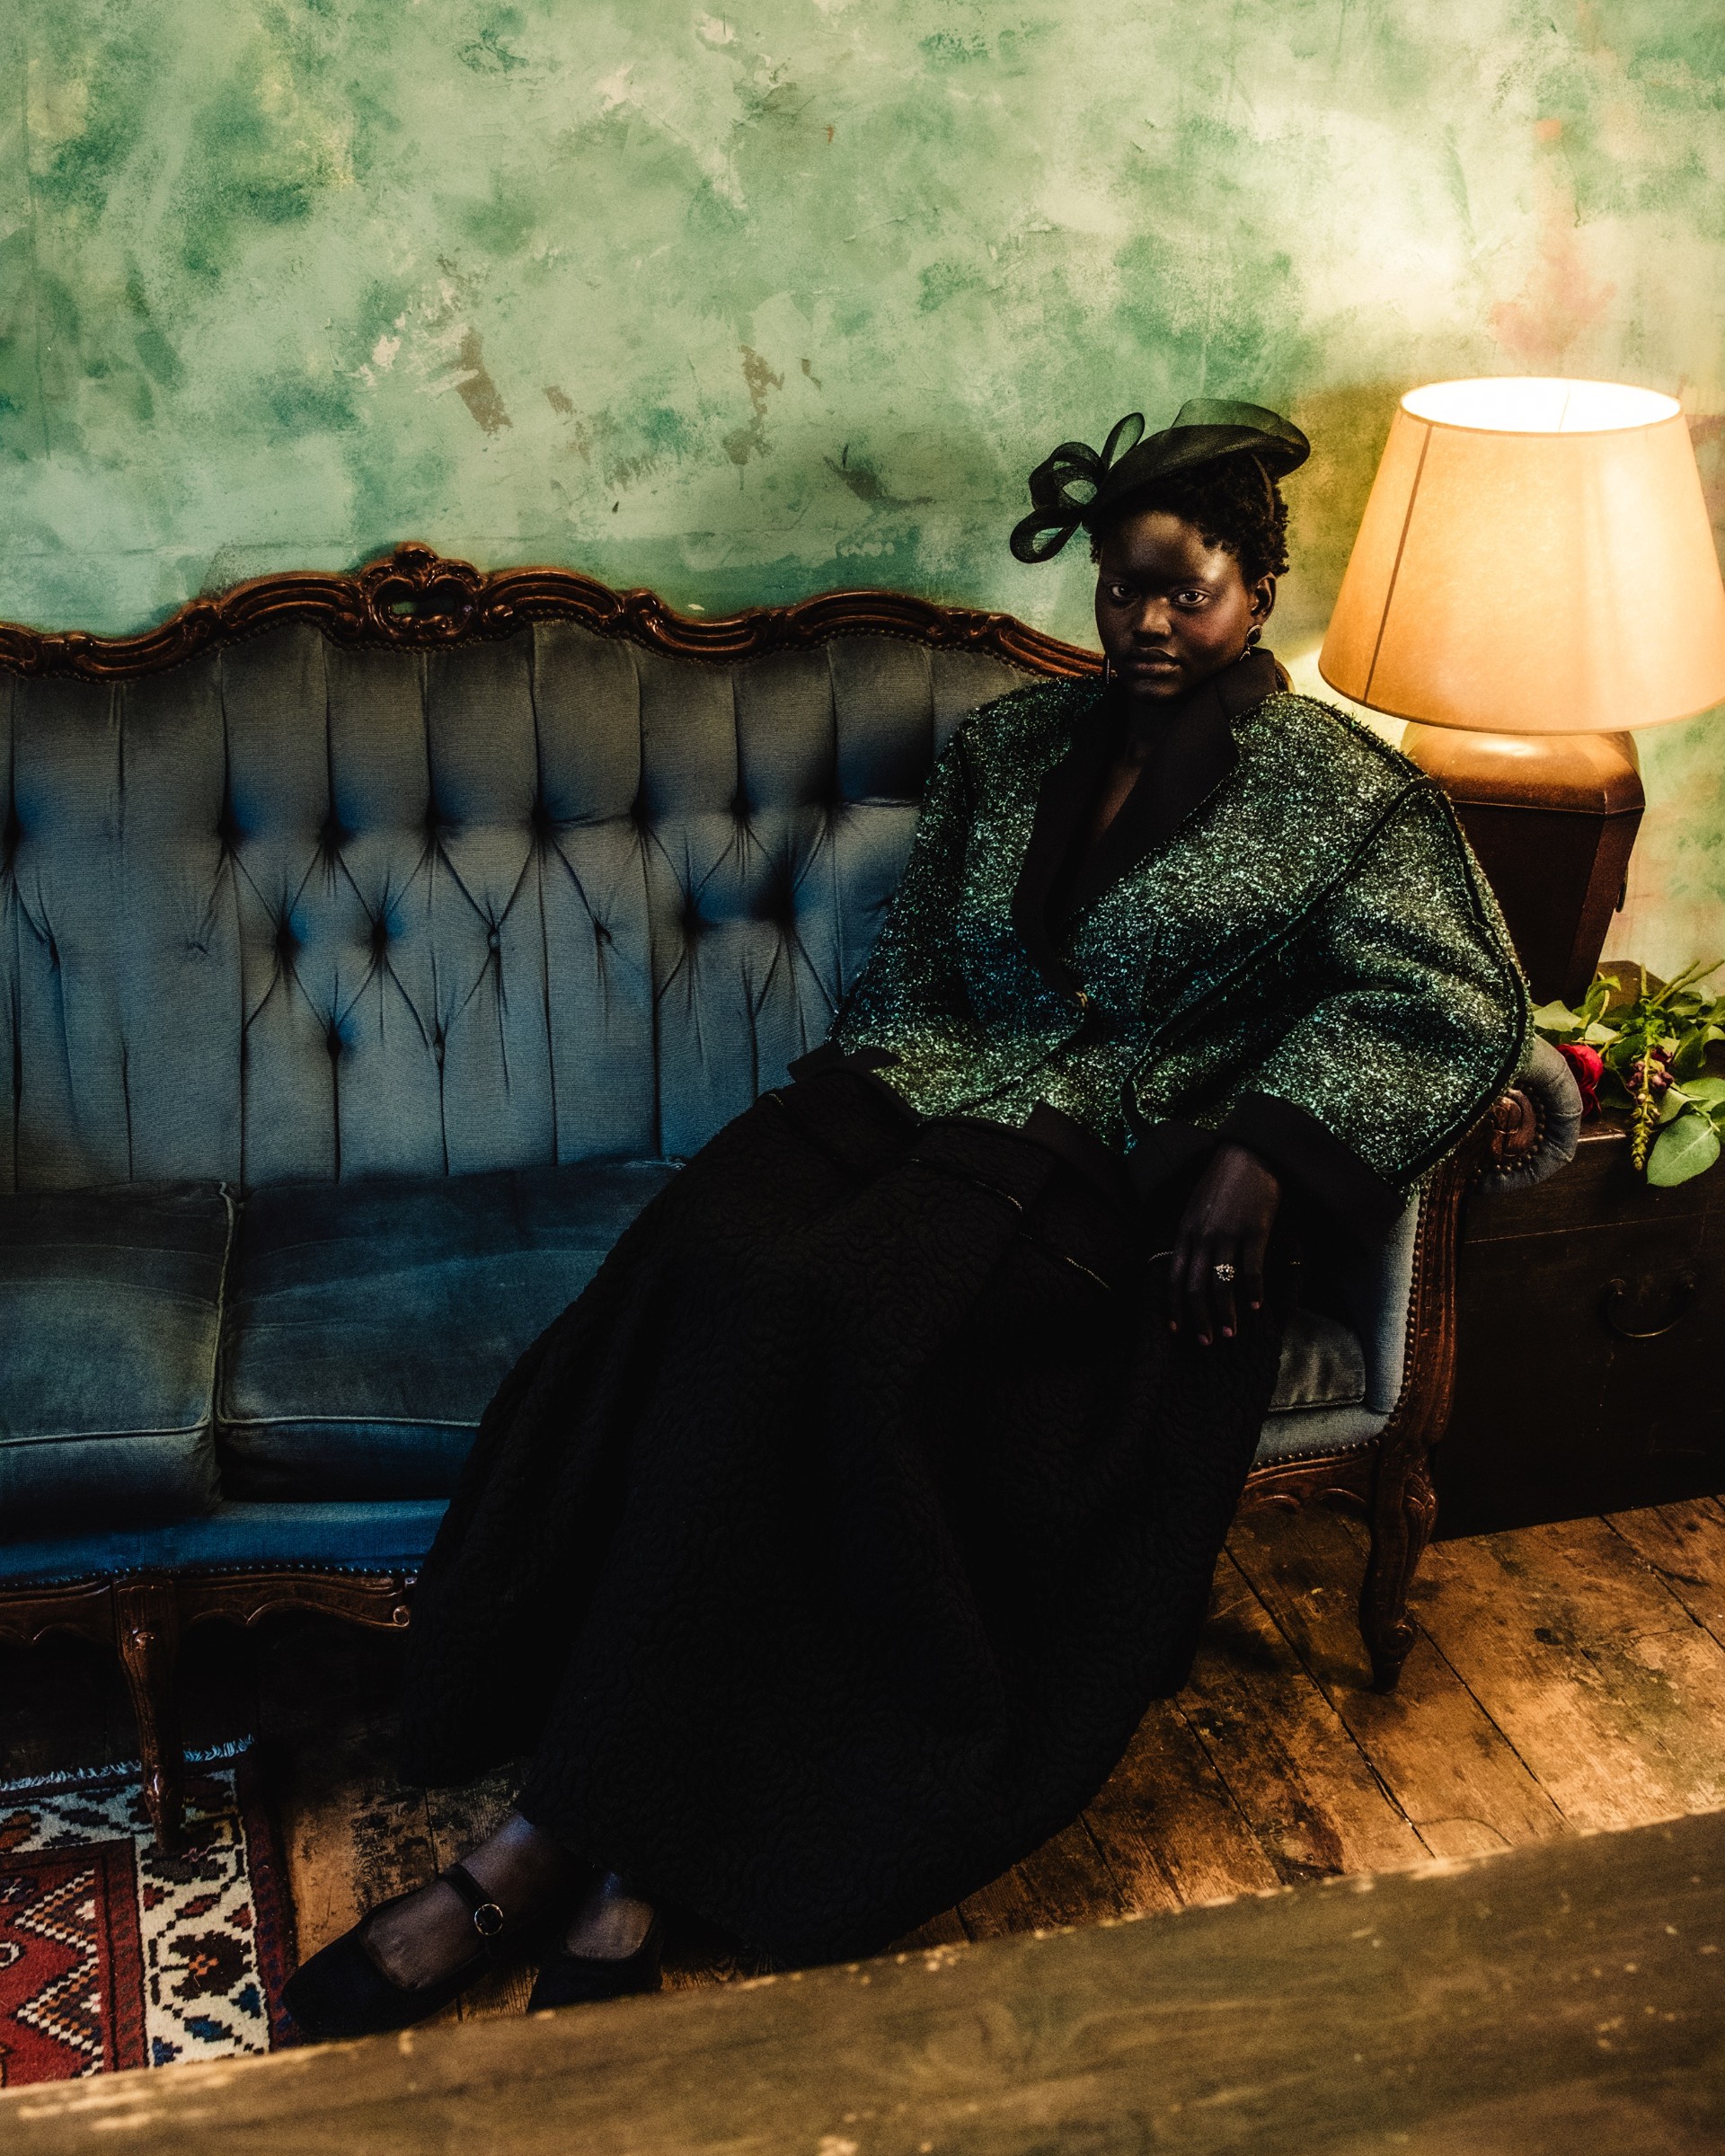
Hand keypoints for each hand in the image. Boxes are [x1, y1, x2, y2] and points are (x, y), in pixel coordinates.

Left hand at [1168, 1143, 1280, 1345]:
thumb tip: (1191, 1268)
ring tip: (1230, 1333)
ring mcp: (1227, 1234)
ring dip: (1225, 1314)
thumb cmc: (1223, 1182)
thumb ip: (1192, 1237)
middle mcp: (1202, 1236)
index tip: (1177, 1329)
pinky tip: (1256, 1307)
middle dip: (1198, 1319)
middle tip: (1205, 1342)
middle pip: (1194, 1287)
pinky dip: (1253, 1293)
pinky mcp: (1254, 1232)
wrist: (1250, 1155)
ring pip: (1221, 1284)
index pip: (1172, 1277)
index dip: (1173, 1307)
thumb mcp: (1196, 1208)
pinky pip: (1251, 1270)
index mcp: (1184, 1231)